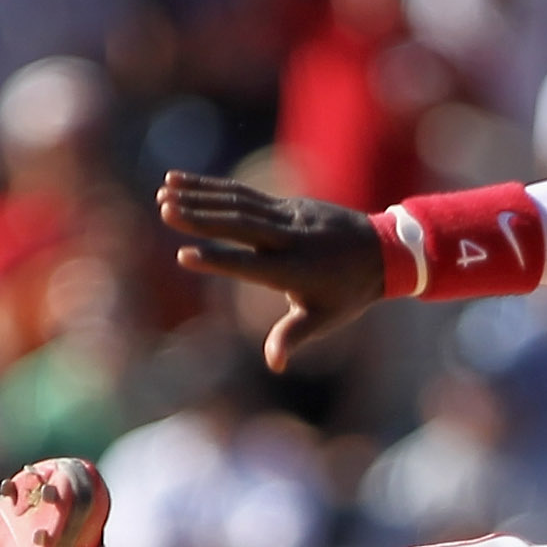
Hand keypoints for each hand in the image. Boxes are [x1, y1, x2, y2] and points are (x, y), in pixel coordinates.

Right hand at [157, 172, 386, 370]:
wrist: (383, 250)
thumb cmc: (348, 293)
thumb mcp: (325, 318)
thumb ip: (294, 336)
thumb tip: (274, 364)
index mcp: (298, 271)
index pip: (252, 265)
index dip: (220, 260)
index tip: (185, 256)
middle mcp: (292, 239)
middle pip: (242, 225)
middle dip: (201, 218)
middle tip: (164, 210)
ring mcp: (290, 217)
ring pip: (240, 203)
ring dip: (200, 196)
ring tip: (164, 191)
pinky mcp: (287, 204)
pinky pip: (246, 194)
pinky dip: (214, 188)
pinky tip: (183, 182)